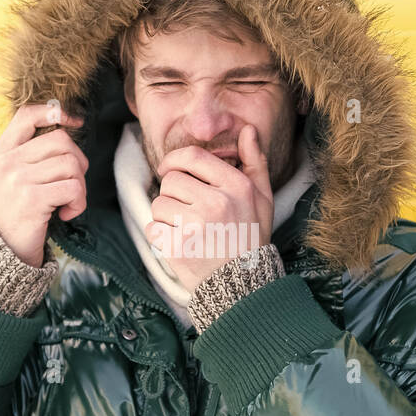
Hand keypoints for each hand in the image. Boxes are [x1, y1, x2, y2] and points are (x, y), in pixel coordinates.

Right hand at [0, 102, 87, 267]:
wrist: (2, 250)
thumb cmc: (17, 211)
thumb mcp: (13, 176)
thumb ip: (31, 152)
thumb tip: (66, 126)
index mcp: (1, 151)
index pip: (27, 115)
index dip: (56, 112)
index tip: (76, 122)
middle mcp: (7, 162)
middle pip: (61, 141)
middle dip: (78, 162)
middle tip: (73, 183)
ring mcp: (17, 179)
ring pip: (71, 165)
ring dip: (79, 187)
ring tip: (67, 202)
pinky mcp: (32, 199)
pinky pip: (73, 188)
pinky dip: (78, 203)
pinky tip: (65, 213)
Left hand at [146, 124, 273, 293]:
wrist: (243, 285)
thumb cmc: (251, 236)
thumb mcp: (262, 198)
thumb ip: (255, 162)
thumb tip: (247, 130)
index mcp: (236, 186)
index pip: (193, 157)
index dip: (175, 160)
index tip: (169, 169)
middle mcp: (216, 203)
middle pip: (171, 180)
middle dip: (173, 193)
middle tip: (187, 210)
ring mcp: (195, 225)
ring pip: (159, 204)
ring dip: (166, 215)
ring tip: (186, 229)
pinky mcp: (178, 246)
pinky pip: (152, 227)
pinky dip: (160, 235)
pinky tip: (179, 244)